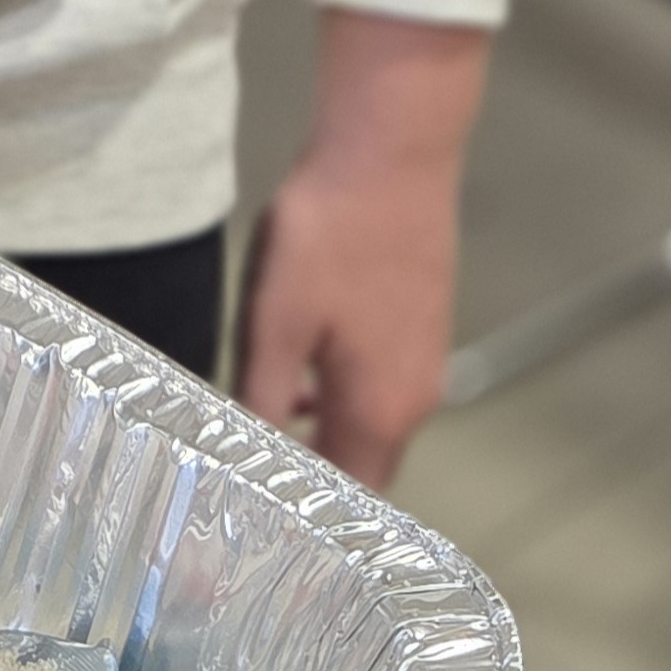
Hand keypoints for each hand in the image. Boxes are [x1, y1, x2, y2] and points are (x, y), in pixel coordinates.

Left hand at [237, 9, 489, 487]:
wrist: (390, 152)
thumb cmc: (330, 234)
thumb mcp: (275, 322)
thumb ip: (262, 400)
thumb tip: (247, 460)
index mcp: (379, 411)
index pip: (345, 500)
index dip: (302, 518)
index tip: (256, 516)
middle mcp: (414, 398)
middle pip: (360, 467)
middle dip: (309, 477)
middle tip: (251, 473)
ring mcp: (423, 359)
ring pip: (368, 423)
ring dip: (321, 433)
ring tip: (264, 423)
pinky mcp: (420, 322)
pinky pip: (378, 384)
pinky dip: (338, 393)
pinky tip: (299, 366)